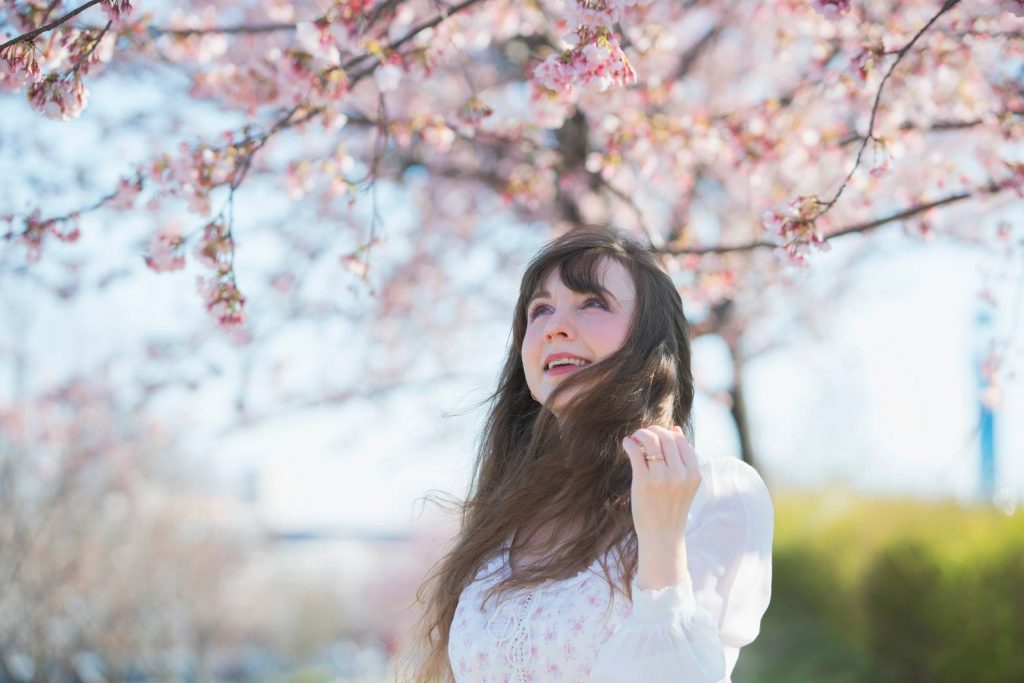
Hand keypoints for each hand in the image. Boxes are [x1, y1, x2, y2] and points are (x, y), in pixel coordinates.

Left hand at [621, 424, 700, 552]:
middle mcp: (680, 474)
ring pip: (651, 440)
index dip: (667, 433)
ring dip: (640, 434)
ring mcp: (662, 478)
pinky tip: (627, 444)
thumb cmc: (671, 509)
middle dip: (653, 430)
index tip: (657, 435)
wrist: (662, 536)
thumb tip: (675, 429)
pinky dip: (629, 443)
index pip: (680, 440)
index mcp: (693, 474)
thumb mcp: (685, 484)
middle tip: (642, 435)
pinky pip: (635, 452)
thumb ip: (683, 459)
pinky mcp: (644, 482)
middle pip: (666, 437)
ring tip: (634, 438)